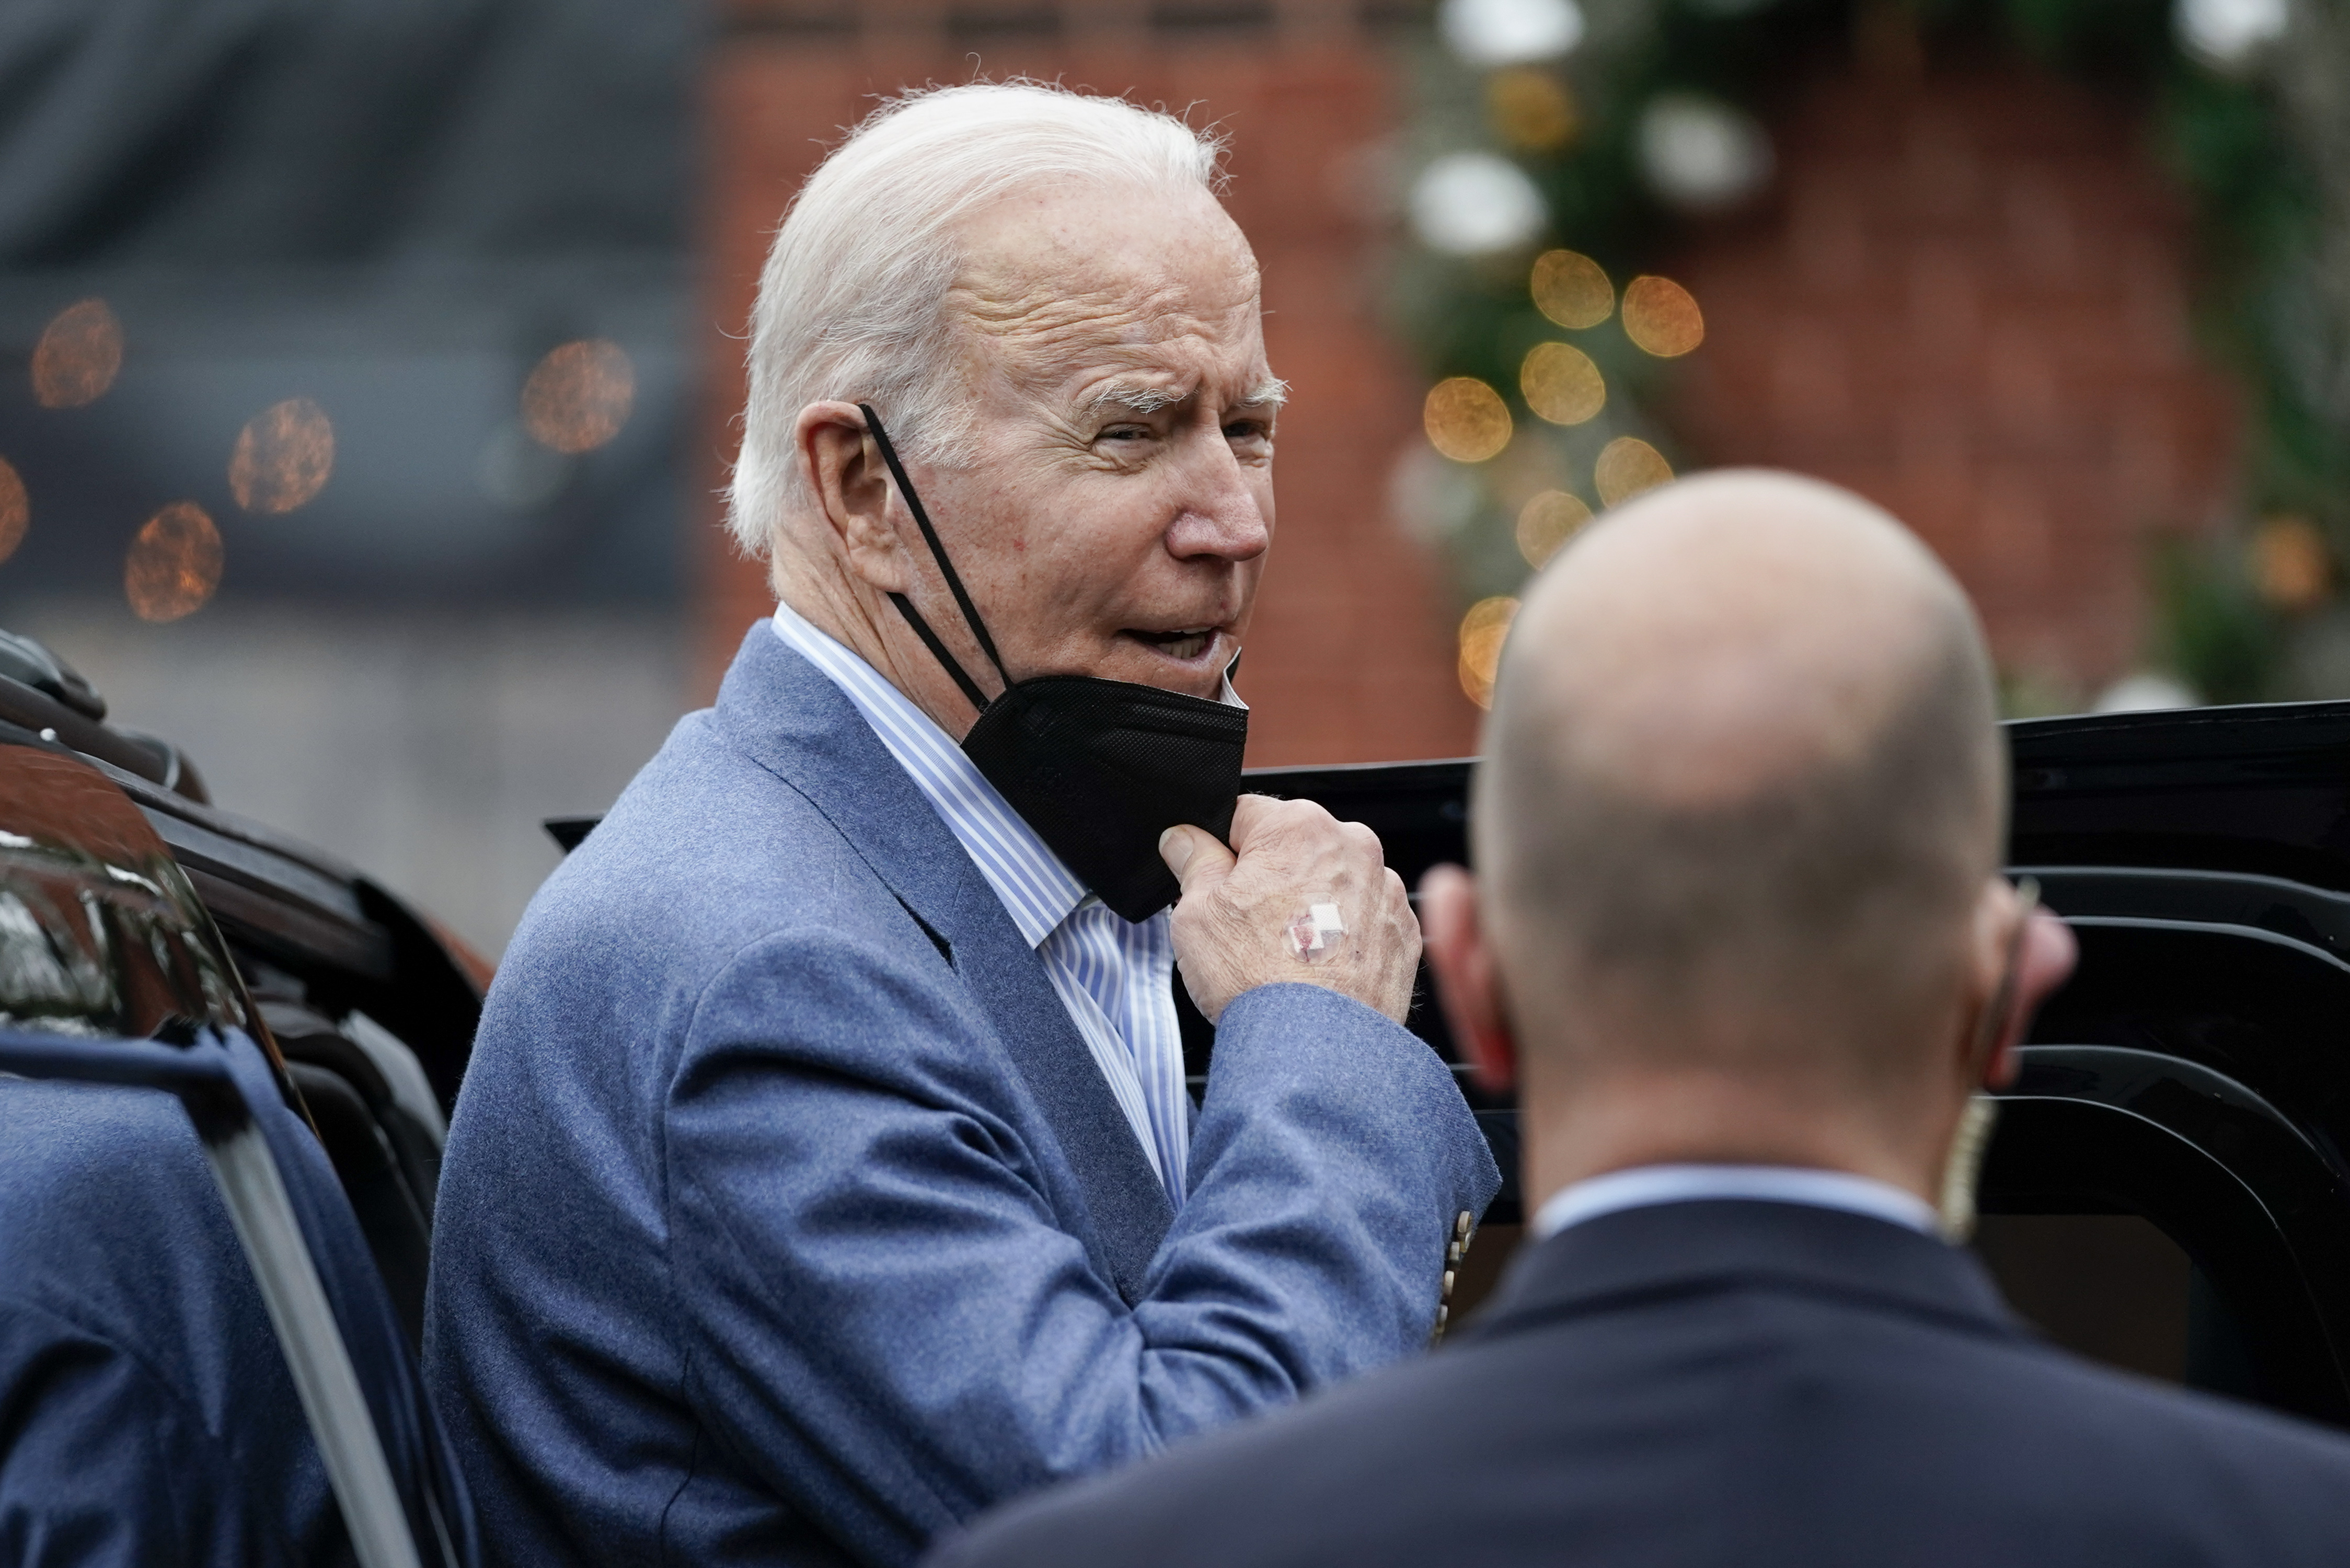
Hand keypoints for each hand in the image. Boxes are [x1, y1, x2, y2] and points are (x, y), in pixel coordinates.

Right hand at [1159, 795, 1420, 1024]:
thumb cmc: (1258, 979)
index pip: (1245, 815)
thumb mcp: (1195, 912)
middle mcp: (1353, 846)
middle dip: (1271, 878)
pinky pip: (1364, 921)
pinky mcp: (1405, 933)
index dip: (1220, 850)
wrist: (1316, 1050)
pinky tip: (1319, 972)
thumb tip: (1184, 838)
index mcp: (1298, 826)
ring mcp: (1386, 890)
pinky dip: (1344, 938)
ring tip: (1285, 957)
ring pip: (1333, 884)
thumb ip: (1192, 861)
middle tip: (1247, 929)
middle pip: (1295, 849)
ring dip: (1311, 907)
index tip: (1214, 882)